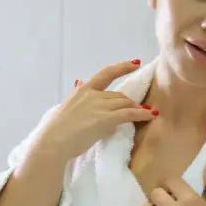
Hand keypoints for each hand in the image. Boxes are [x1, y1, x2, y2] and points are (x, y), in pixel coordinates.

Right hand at [34, 59, 157, 160]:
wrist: (54, 141)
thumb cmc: (57, 128)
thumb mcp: (67, 105)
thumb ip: (77, 93)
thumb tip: (78, 82)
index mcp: (83, 90)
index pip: (105, 74)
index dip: (122, 67)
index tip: (135, 63)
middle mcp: (93, 94)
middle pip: (119, 95)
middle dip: (129, 102)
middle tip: (138, 109)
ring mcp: (100, 105)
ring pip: (125, 103)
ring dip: (138, 108)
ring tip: (146, 113)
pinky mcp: (106, 118)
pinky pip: (130, 114)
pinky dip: (142, 114)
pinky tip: (151, 115)